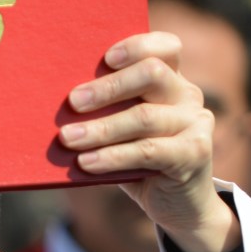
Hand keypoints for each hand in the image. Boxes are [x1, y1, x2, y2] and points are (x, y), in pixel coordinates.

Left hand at [58, 32, 238, 251]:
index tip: (105, 58)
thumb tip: (55, 105)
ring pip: (144, 117)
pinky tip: (86, 163)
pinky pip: (148, 151)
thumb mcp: (121, 131)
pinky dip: (113, 156)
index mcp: (171, 79)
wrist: (177, 206)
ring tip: (67, 139)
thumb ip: (104, 112)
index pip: (165, 46)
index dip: (137, 45)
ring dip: (101, 128)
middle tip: (72, 102)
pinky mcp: (195, 153)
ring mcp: (196, 122)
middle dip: (108, 87)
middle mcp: (187, 95)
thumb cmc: (137, 161)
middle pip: (152, 73)